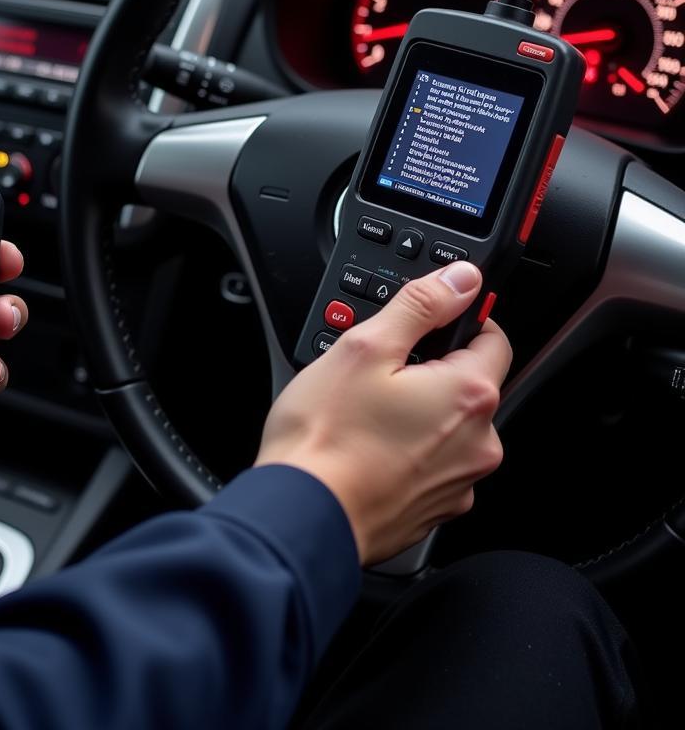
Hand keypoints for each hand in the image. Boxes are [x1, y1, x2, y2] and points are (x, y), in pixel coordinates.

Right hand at [256, 261, 509, 565]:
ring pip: (450, 426)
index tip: (424, 324)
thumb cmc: (325, 438)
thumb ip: (420, 305)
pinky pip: (434, 464)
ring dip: (419, 414)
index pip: (493, 336)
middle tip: (376, 374)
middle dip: (429, 372)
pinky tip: (368, 449)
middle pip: (469, 384)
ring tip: (365, 416)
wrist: (303, 517)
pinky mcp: (437, 509)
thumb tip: (461, 280)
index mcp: (469, 395)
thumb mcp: (365, 347)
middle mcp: (480, 443)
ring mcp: (460, 482)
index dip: (458, 321)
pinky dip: (409, 452)